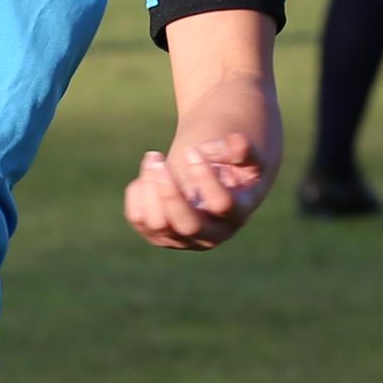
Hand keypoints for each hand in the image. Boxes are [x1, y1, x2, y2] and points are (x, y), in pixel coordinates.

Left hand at [125, 133, 265, 249]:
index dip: (205, 177)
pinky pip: (138, 219)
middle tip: (158, 159)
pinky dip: (137, 193)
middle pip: (188, 225)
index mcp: (238, 215)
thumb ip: (244, 148)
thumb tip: (236, 143)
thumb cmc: (230, 163)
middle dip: (170, 191)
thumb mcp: (244, 154)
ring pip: (158, 224)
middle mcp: (212, 234)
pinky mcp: (157, 234)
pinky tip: (148, 175)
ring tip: (154, 157)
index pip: (222, 204)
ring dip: (150, 187)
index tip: (192, 150)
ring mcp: (183, 239)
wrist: (210, 174)